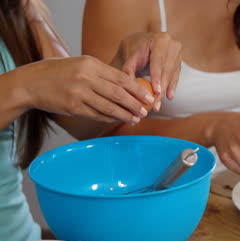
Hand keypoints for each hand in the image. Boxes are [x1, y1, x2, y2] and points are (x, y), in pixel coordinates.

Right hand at [21, 56, 153, 123]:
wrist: (32, 82)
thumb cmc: (60, 72)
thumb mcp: (82, 65)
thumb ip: (103, 73)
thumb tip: (128, 85)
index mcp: (91, 64)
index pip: (121, 78)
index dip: (137, 89)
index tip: (149, 96)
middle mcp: (86, 78)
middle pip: (118, 94)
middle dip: (135, 104)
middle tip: (146, 111)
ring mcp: (79, 93)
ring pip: (109, 107)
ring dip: (125, 115)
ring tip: (136, 119)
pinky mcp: (73, 107)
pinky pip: (97, 114)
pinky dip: (110, 118)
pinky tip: (119, 120)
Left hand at [111, 32, 181, 110]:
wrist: (142, 43)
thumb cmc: (134, 48)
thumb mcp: (129, 55)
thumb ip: (128, 67)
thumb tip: (128, 81)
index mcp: (160, 40)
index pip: (158, 61)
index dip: (157, 77)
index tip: (155, 92)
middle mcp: (172, 45)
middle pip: (167, 70)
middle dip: (161, 89)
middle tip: (155, 103)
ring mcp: (178, 54)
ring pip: (172, 76)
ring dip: (165, 91)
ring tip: (158, 105)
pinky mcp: (179, 62)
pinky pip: (175, 77)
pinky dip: (171, 88)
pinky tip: (169, 97)